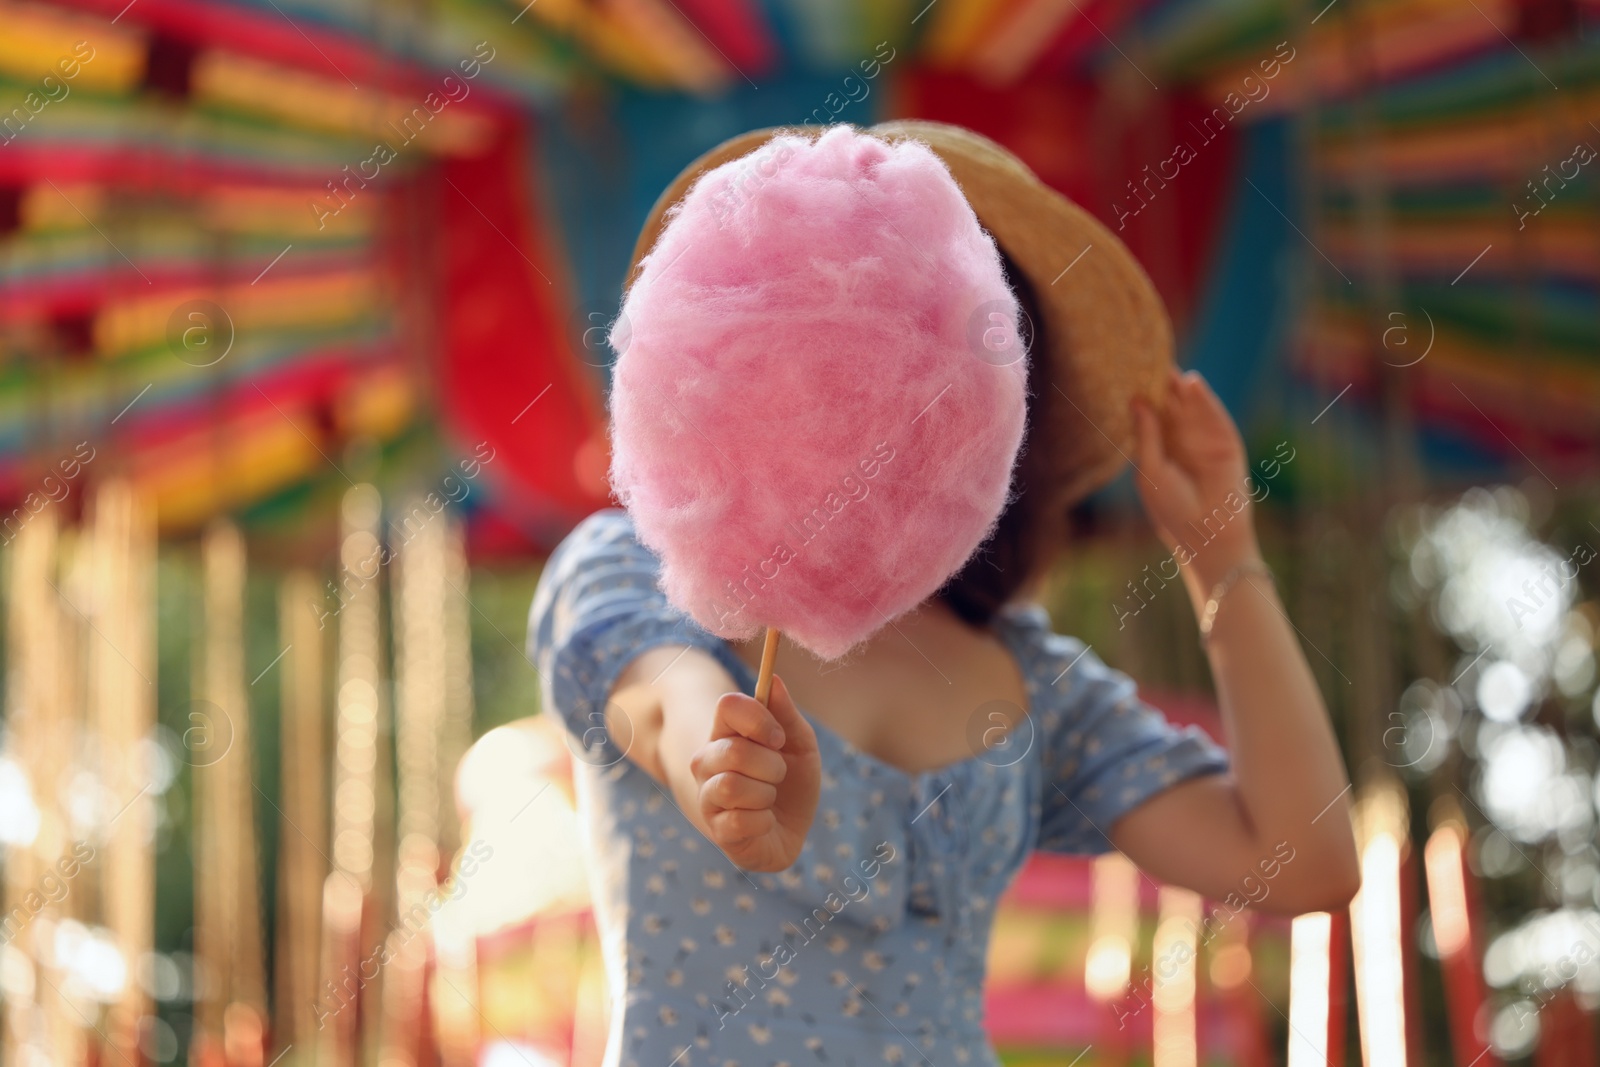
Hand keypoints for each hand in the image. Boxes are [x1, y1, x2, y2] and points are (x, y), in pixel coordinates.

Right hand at [689, 676, 819, 871]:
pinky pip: (740, 820)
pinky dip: (764, 821)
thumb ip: (786, 714)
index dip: (758, 719)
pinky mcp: (717, 829)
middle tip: (778, 775)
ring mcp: (708, 796)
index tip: (779, 738)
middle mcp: (707, 761)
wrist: (788, 831)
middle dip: (772, 766)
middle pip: (735, 751)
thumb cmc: (792, 783)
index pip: (727, 705)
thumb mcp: (800, 745)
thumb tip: (773, 679)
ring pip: (732, 786)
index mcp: (727, 733)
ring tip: (769, 798)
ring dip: (766, 794)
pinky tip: (764, 821)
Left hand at [1132, 369, 1260, 593]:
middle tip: (1148, 354)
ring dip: (1182, 386)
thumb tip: (1137, 400)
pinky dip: (1205, 400)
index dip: (1143, 393)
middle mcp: (1182, 440)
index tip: (1128, 367)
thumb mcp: (1150, 471)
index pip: (1151, 413)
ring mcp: (1205, 440)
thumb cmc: (1172, 508)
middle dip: (1162, 382)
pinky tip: (1193, 384)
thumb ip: (1146, 435)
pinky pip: (1215, 416)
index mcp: (1160, 447)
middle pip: (1172, 404)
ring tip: (1168, 365)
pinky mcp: (1227, 443)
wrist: (1206, 534)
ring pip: (1193, 406)